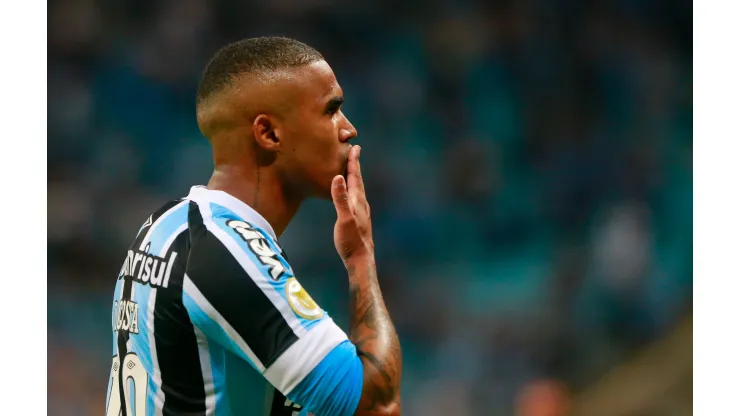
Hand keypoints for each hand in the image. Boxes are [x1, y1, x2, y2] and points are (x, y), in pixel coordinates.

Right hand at [331, 145, 373, 263]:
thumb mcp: (343, 219)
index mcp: (357, 201)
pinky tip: (351, 195)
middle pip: (358, 180)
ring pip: (358, 189)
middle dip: (355, 166)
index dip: (354, 162)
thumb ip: (340, 199)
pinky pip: (356, 198)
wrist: (361, 259)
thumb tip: (337, 177)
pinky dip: (353, 190)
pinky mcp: (359, 219)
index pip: (355, 177)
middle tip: (354, 152)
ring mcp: (361, 212)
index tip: (355, 147)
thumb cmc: (351, 241)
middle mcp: (361, 204)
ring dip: (354, 177)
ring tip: (352, 169)